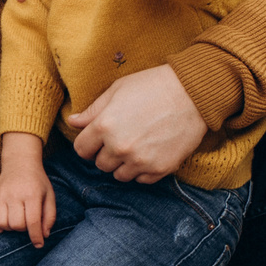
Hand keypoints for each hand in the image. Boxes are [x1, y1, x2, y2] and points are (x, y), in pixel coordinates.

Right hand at [0, 168, 57, 246]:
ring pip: (2, 223)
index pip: (33, 222)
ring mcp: (0, 196)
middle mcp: (14, 195)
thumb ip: (49, 216)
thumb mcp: (49, 195)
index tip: (39, 245)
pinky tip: (1, 225)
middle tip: (27, 222)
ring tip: (16, 221)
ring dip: (10, 228)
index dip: (36, 237)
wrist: (20, 162)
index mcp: (32, 195)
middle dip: (24, 229)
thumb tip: (44, 235)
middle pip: (16, 225)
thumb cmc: (37, 181)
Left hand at [66, 64, 207, 183]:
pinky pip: (141, 180)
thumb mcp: (117, 90)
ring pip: (120, 175)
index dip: (88, 145)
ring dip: (124, 164)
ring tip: (137, 146)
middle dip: (107, 154)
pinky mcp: (160, 169)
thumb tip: (72, 122)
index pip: (81, 150)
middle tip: (122, 139)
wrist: (192, 93)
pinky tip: (151, 152)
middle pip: (100, 165)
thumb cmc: (153, 85)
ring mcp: (140, 161)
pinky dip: (143, 170)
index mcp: (104, 126)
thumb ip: (93, 110)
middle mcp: (119, 147)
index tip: (97, 141)